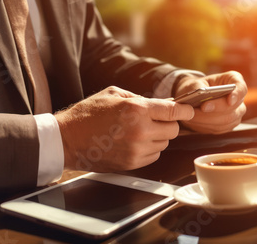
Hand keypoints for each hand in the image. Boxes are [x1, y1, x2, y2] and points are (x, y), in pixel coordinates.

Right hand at [54, 86, 193, 171]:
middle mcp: (140, 131)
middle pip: (173, 130)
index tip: (189, 111)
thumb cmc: (88, 114)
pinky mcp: (132, 164)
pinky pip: (153, 156)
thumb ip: (140, 98)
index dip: (185, 111)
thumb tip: (160, 104)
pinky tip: (134, 142)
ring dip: (157, 137)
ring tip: (138, 131)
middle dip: (167, 124)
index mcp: (137, 109)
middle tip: (154, 120)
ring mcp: (137, 150)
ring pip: (164, 144)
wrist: (68, 139)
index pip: (174, 111)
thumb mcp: (114, 93)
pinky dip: (149, 150)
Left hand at [174, 71, 246, 133]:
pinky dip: (205, 125)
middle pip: (233, 107)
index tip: (230, 100)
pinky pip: (219, 128)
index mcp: (233, 80)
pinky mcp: (228, 125)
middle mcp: (238, 98)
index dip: (237, 94)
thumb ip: (197, 87)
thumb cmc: (196, 87)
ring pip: (226, 120)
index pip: (241, 88)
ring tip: (191, 115)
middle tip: (203, 107)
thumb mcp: (194, 83)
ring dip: (207, 119)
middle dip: (216, 108)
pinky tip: (193, 120)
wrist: (194, 98)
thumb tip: (198, 96)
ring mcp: (236, 113)